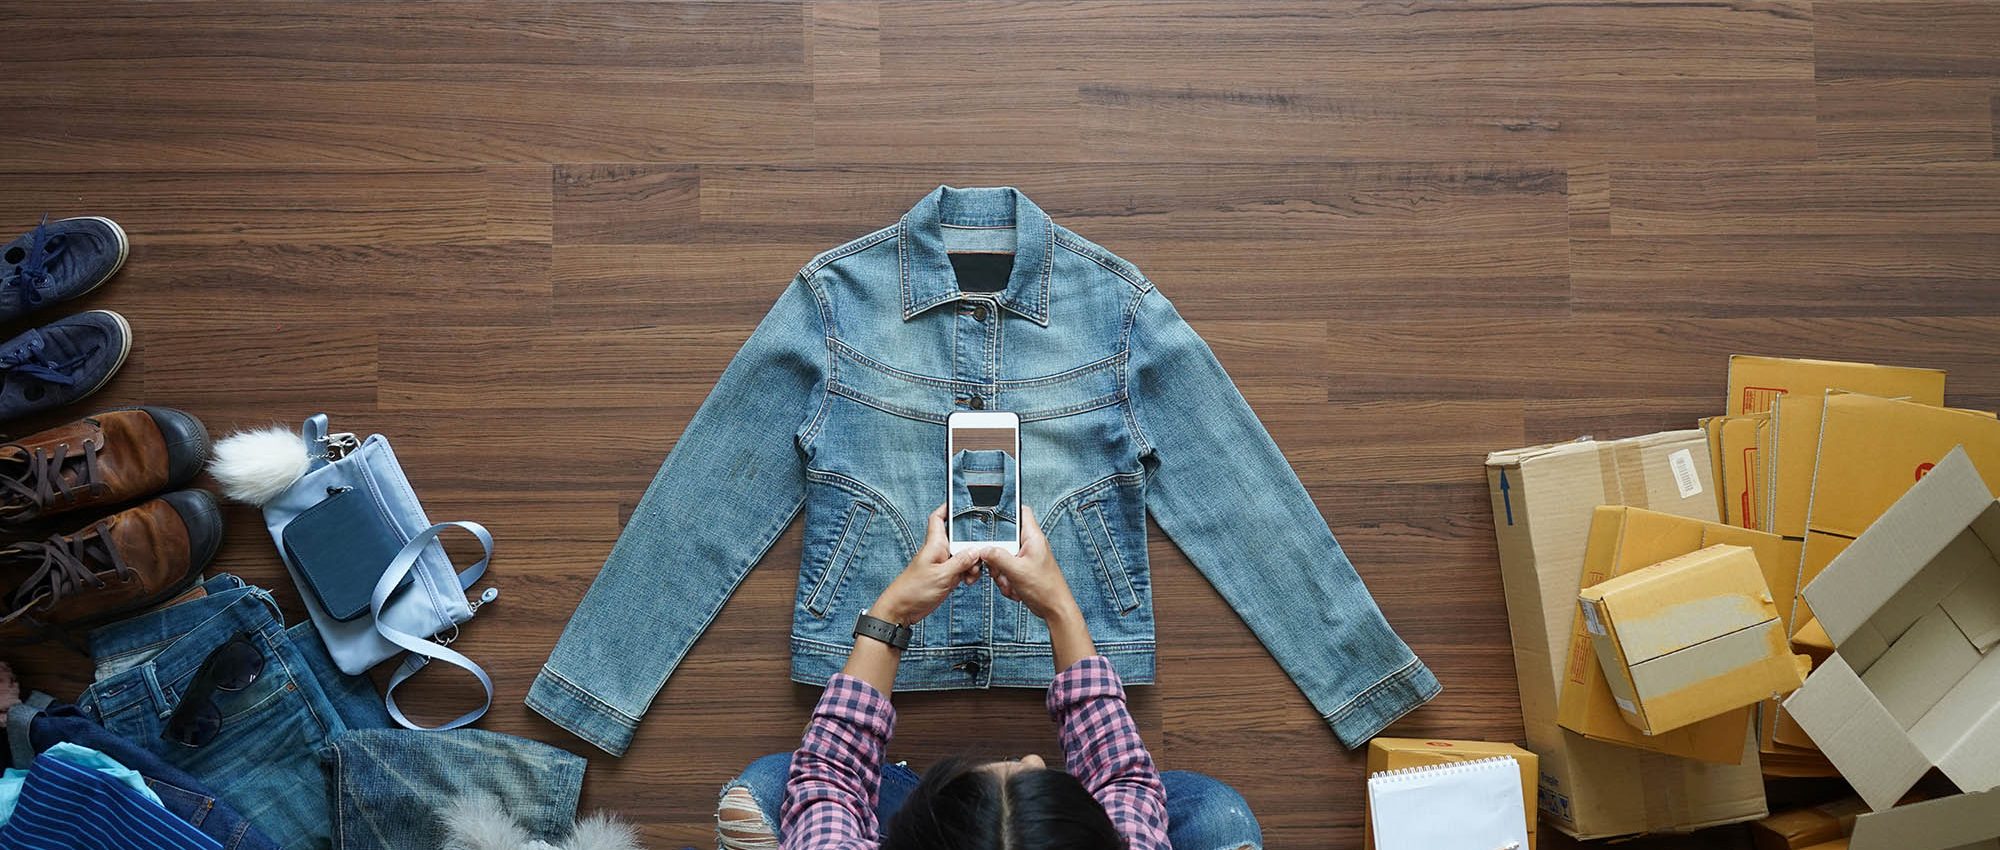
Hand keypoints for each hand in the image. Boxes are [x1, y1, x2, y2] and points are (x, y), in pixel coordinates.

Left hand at [871, 504, 983, 625]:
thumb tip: (976, 550)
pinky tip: (968, 581)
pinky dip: (968, 574)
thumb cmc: (913, 590)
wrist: (902, 610)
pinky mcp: (945, 577)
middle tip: (979, 555)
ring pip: (964, 556)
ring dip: (972, 564)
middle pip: (960, 539)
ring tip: (970, 574)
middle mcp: (939, 552)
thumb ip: (960, 561)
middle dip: (972, 546)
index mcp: (934, 545)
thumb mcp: (942, 575)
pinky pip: (962, 570)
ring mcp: (942, 565)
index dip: (948, 507)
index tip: (961, 501)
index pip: (939, 518)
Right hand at [980, 506, 1079, 623]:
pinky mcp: (1023, 570)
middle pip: (1004, 539)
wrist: (1054, 609)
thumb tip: (983, 549)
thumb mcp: (1016, 571)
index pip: (1021, 512)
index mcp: (1033, 537)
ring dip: (1001, 572)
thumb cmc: (1045, 588)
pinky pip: (1006, 570)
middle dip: (997, 556)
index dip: (1006, 510)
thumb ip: (998, 557)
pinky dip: (1006, 581)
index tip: (990, 516)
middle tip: (998, 568)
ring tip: (1010, 582)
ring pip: (1002, 557)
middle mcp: (1029, 545)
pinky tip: (1013, 589)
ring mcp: (1026, 558)